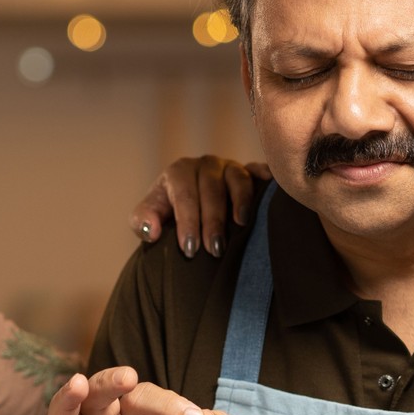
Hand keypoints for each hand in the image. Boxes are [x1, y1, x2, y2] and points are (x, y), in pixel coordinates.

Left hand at [130, 155, 272, 257]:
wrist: (185, 206)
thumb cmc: (166, 213)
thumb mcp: (147, 218)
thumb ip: (143, 221)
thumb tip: (151, 230)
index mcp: (179, 172)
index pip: (184, 195)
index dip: (187, 222)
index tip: (190, 249)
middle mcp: (205, 164)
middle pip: (211, 189)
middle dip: (212, 220)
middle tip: (214, 250)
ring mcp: (229, 166)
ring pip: (236, 178)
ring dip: (241, 201)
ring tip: (241, 225)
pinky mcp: (248, 171)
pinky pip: (258, 170)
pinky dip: (264, 176)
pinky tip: (270, 187)